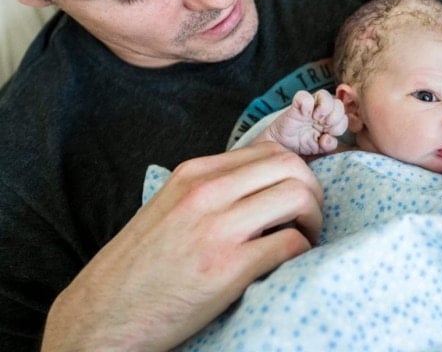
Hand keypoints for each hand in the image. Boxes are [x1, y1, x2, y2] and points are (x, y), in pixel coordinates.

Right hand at [42, 142, 322, 350]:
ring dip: (313, 218)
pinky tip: (290, 262)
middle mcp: (206, 192)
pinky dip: (303, 250)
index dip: (297, 172)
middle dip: (313, 190)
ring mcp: (217, 228)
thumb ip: (212, 190)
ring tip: (303, 239)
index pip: (270, 150)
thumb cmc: (140, 266)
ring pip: (298, 196)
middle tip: (308, 218)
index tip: (297, 195)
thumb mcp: (170, 206)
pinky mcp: (227, 268)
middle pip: (291, 166)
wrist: (103, 316)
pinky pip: (291, 243)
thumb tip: (263, 184)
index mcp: (194, 174)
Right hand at [261, 90, 348, 154]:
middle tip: (324, 126)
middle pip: (339, 104)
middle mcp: (322, 112)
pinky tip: (304, 113)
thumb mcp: (318, 149)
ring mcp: (310, 107)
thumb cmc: (300, 146)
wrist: (279, 146)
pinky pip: (304, 96)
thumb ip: (327, 145)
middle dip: (335, 117)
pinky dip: (306, 103)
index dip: (340, 126)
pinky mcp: (296, 105)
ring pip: (325, 95)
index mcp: (330, 122)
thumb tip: (328, 139)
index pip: (344, 118)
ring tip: (316, 118)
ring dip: (325, 108)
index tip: (328, 135)